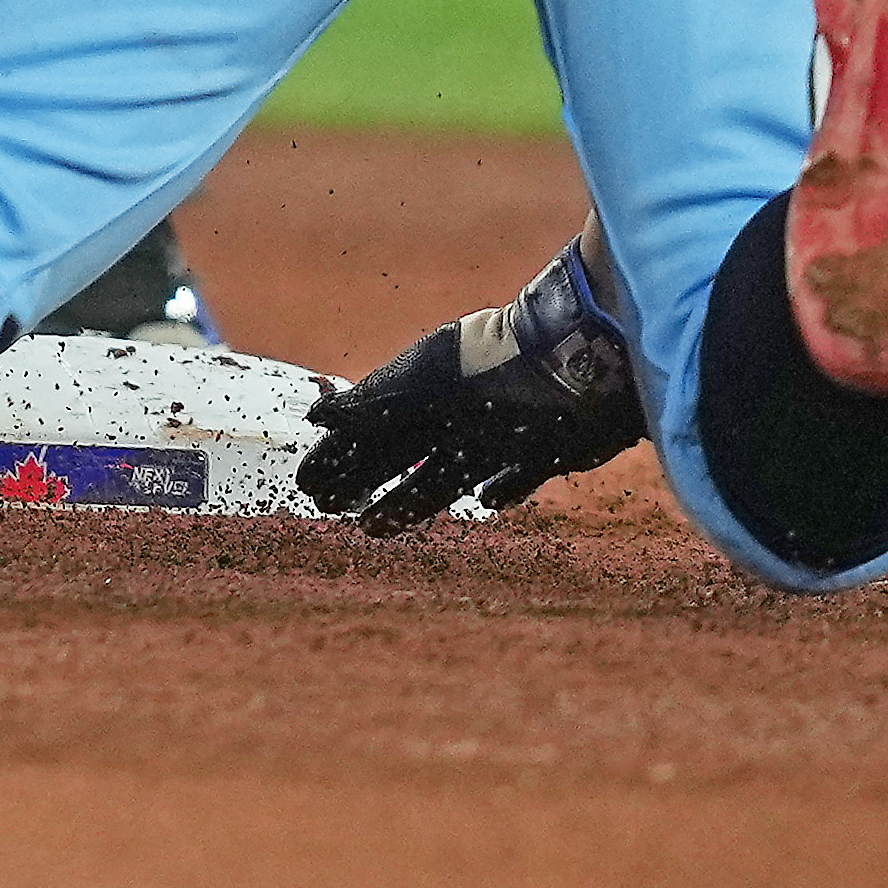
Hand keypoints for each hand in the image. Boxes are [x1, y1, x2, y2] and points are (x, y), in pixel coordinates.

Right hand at [298, 263, 647, 535]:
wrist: (579, 360)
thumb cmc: (496, 369)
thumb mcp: (427, 381)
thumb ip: (376, 400)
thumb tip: (320, 414)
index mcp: (426, 389)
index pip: (370, 428)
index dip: (339, 454)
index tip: (308, 481)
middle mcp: (458, 410)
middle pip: (399, 452)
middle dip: (362, 477)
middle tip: (329, 505)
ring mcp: (501, 430)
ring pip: (445, 474)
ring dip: (408, 499)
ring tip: (372, 527)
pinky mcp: (546, 448)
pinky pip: (518, 476)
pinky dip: (503, 490)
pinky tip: (488, 503)